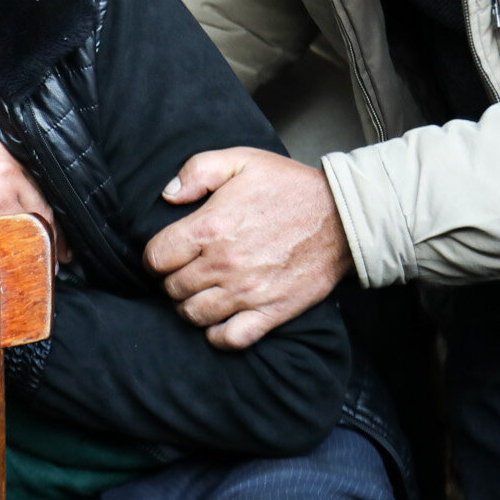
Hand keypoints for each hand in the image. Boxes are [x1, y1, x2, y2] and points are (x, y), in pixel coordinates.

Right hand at [0, 101, 60, 311]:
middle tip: (57, 222)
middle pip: (32, 162)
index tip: (39, 185)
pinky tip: (47, 253)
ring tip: (58, 245)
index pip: (11, 132)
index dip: (28, 163)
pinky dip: (42, 237)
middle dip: (46, 195)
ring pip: (38, 191)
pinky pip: (32, 215)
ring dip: (51, 222)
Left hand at [144, 147, 352, 348]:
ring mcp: (247, 292)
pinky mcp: (271, 312)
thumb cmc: (289, 187)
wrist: (343, 217)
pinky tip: (220, 318)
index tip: (167, 254)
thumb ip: (197, 171)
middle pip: (172, 288)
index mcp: (210, 227)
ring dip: (189, 306)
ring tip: (200, 293)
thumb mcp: (241, 160)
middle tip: (186, 272)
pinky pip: (230, 339)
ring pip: (194, 315)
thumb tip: (167, 195)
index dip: (156, 256)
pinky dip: (217, 335)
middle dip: (172, 280)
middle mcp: (224, 264)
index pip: (156, 257)